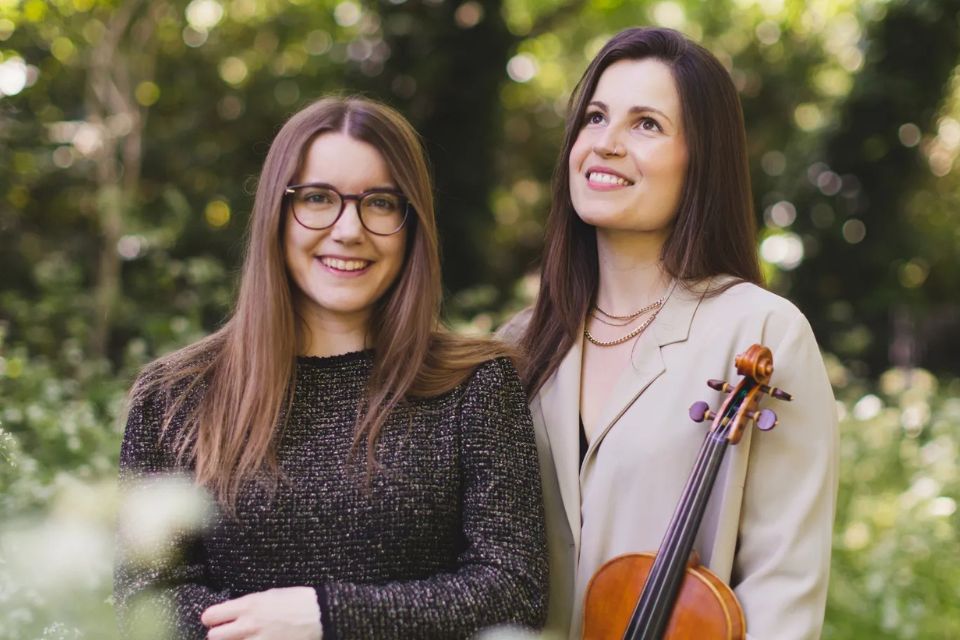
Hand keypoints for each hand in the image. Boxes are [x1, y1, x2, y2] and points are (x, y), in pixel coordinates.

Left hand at [201, 586, 321, 639]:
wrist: (321, 614)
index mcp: (249, 605)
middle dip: (218, 636)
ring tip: (241, 639)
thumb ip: (247, 606)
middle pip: (214, 637)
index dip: (210, 619)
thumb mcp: (269, 595)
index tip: (214, 621)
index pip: (211, 616)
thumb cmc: (297, 601)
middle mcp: (249, 624)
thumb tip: (230, 614)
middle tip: (227, 635)